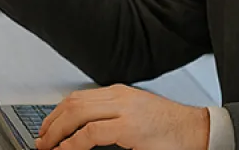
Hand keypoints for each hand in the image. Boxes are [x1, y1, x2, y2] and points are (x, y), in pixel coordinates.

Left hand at [37, 85, 208, 149]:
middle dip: (50, 123)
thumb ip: (112, 119)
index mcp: (119, 93)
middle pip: (71, 103)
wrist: (197, 130)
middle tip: (41, 140)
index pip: (77, 98)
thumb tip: (85, 133)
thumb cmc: (170, 128)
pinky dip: (72, 142)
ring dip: (56, 132)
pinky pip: (90, 132)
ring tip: (48, 146)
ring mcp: (123, 110)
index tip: (47, 129)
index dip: (56, 114)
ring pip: (76, 114)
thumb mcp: (136, 116)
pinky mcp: (128, 127)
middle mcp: (118, 97)